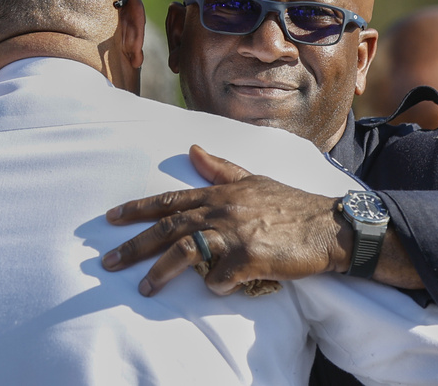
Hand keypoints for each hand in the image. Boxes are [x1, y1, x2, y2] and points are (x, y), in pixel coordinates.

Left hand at [101, 145, 353, 295]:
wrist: (328, 226)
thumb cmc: (291, 206)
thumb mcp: (254, 180)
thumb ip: (221, 169)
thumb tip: (193, 149)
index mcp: (220, 193)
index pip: (170, 200)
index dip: (138, 209)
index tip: (111, 218)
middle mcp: (222, 210)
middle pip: (168, 227)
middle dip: (134, 245)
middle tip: (109, 261)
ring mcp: (235, 233)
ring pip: (185, 252)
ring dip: (160, 272)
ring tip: (144, 288)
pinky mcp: (249, 258)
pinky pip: (220, 279)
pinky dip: (216, 287)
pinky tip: (222, 288)